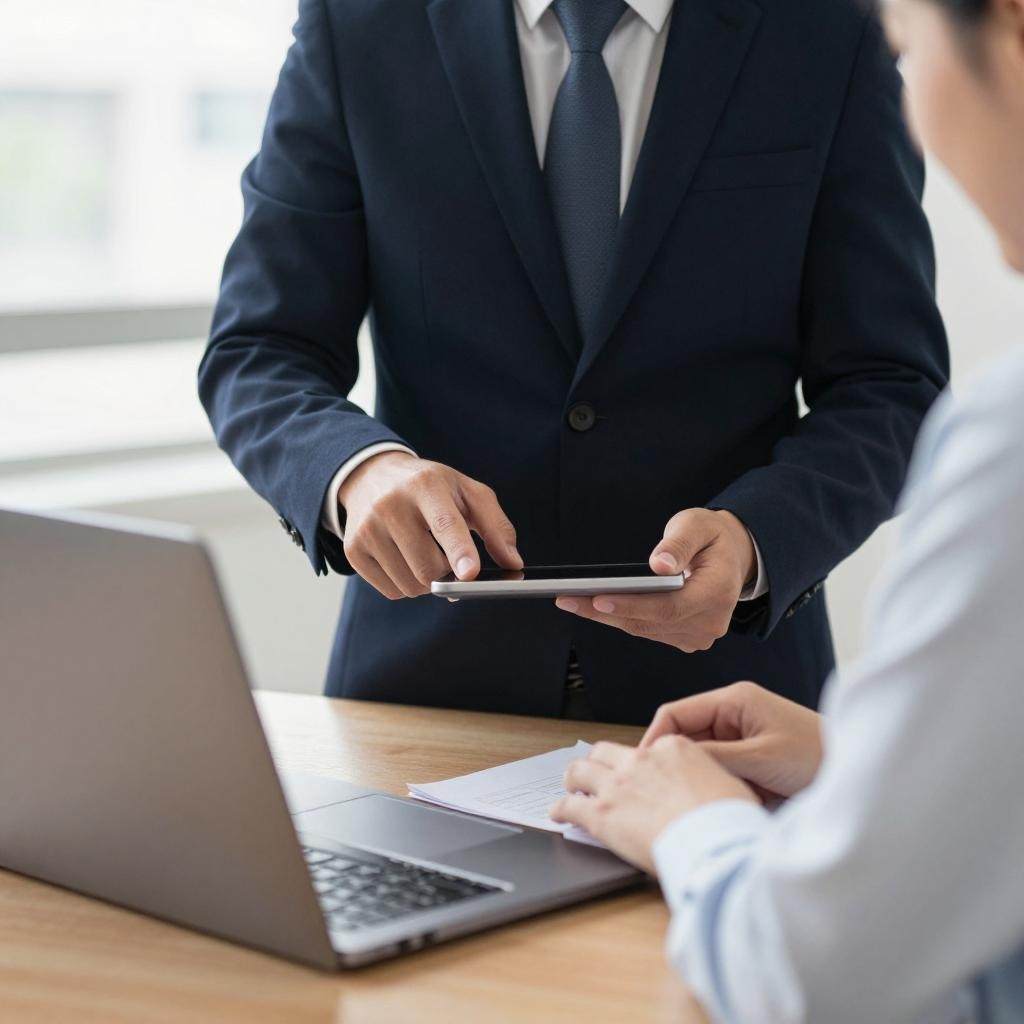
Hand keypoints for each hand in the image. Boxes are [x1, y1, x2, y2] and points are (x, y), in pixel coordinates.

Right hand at [338, 452, 522, 598]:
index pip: (445, 523)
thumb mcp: (468, 493)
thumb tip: (514, 563)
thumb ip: (497, 527)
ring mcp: (368, 528)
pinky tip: (405, 559)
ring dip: (427, 581)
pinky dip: (407, 585)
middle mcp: (391, 504)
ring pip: (411, 585)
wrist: (372, 476)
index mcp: (426, 485)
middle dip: (447, 573)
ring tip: (425, 552)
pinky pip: (392, 591)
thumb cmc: (430, 488)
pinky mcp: (354, 549)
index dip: (460, 550)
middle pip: (428, 567)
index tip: (470, 574)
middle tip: (450, 557)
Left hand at [551, 738, 756, 872]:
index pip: (645, 749)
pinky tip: (558, 814)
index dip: (637, 763)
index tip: (635, 773)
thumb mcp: (728, 784)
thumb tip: (709, 789)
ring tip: (570, 787)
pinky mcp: (602, 813)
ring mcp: (618, 785)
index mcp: (672, 748)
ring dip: (573, 778)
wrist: (716, 841)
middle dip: (597, 761)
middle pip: (606, 752)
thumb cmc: (729, 820)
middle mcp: (640, 760)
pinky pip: (571, 806)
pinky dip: (561, 809)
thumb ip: (707, 778)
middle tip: (594, 773)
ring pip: (581, 770)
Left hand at [554, 508, 755, 652]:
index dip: (632, 606)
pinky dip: (620, 618)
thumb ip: (679, 543)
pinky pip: (647, 630)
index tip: (598, 599)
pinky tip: (593, 606)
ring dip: (606, 617)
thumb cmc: (711, 536)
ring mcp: (698, 634)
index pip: (669, 608)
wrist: (731, 557)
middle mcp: (711, 622)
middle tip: (567, 599)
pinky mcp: (685, 638)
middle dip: (605, 611)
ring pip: (644, 629)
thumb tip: (660, 565)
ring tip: (572, 601)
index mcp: (719, 593)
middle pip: (650, 622)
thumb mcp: (697, 524)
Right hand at [642, 681, 823, 801]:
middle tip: (666, 792)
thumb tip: (673, 764)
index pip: (676, 713)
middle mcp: (733, 713)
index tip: (641, 769)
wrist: (857, 773)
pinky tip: (726, 802)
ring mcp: (741, 735)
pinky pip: (720, 770)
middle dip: (678, 764)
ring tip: (704, 799)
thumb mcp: (761, 757)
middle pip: (685, 736)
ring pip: (701, 757)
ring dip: (703, 779)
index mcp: (733, 700)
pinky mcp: (749, 756)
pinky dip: (720, 786)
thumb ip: (716, 757)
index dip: (654, 739)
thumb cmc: (816, 757)